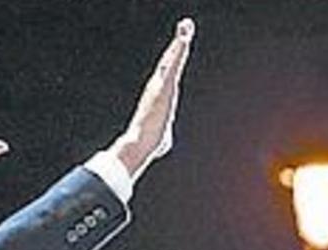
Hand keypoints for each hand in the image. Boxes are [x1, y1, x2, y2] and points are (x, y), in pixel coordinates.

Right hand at [110, 18, 195, 178]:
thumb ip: (163, 136)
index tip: (177, 49)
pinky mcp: (165, 85)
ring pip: (172, 58)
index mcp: (156, 96)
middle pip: (169, 61)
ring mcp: (160, 84)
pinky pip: (175, 62)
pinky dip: (180, 47)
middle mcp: (156, 86)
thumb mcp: (160, 140)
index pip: (165, 75)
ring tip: (186, 26)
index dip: (170, 62)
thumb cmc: (148, 145)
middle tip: (184, 29)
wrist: (141, 143)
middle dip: (177, 46)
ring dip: (180, 42)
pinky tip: (185, 34)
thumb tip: (161, 145)